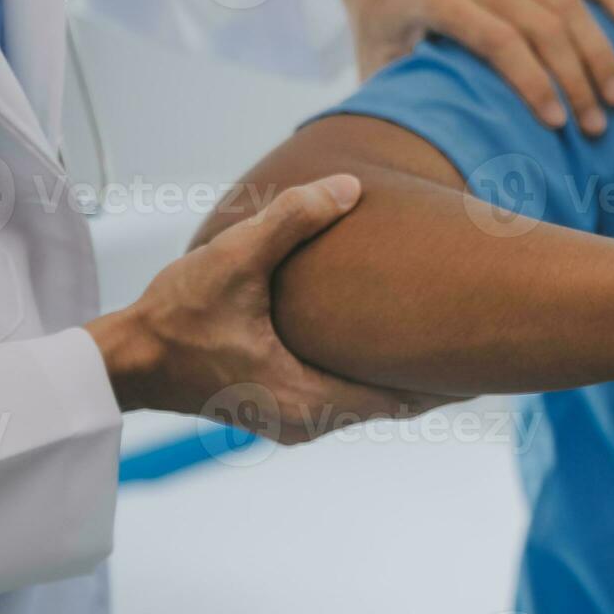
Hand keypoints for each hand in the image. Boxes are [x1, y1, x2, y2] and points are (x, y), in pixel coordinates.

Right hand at [87, 175, 449, 442]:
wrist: (128, 360)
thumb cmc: (177, 314)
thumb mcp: (234, 258)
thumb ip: (290, 219)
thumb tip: (348, 187)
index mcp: (306, 399)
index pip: (396, 400)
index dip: (441, 384)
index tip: (485, 369)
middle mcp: (305, 424)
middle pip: (388, 407)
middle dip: (430, 383)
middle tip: (482, 357)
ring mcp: (291, 425)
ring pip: (364, 408)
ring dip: (399, 385)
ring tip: (445, 359)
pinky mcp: (278, 416)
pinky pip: (341, 405)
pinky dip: (369, 385)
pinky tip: (387, 359)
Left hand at [325, 0, 613, 135]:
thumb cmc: (378, 21)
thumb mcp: (374, 60)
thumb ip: (399, 99)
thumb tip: (422, 159)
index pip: (494, 39)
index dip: (530, 81)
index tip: (556, 123)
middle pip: (540, 23)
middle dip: (574, 77)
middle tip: (597, 125)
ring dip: (598, 49)